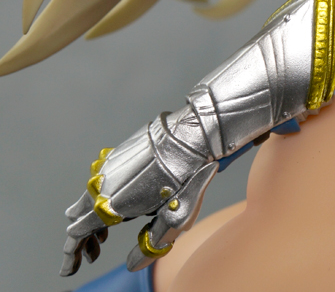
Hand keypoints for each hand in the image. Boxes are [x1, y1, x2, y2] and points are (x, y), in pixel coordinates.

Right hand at [60, 113, 217, 275]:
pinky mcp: (116, 155)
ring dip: (90, 218)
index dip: (73, 253)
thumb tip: (132, 264)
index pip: (77, 232)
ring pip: (87, 197)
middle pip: (76, 216)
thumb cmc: (185, 180)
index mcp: (111, 204)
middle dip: (81, 238)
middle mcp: (102, 184)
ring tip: (104, 235)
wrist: (190, 137)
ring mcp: (107, 167)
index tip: (73, 268)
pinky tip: (119, 205)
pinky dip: (101, 198)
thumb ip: (150, 244)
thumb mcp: (173, 219)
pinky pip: (99, 181)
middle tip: (94, 253)